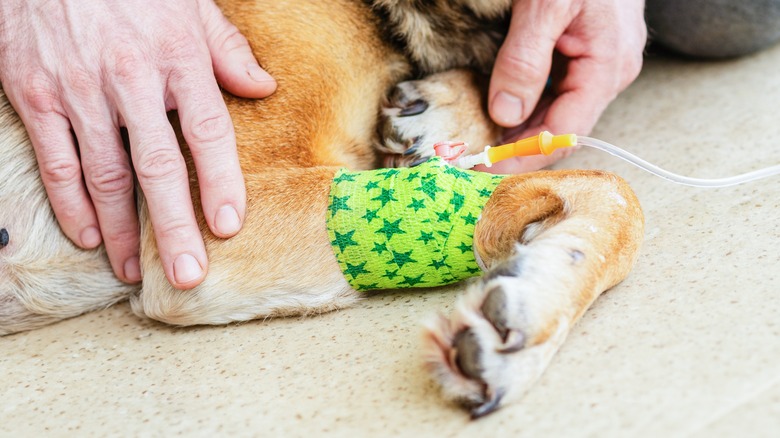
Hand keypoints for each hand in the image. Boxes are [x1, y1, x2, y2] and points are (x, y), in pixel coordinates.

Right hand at [0, 0, 275, 288]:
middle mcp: (131, 79)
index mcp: (178, 57)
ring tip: (137, 271)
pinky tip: (89, 237)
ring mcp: (80, 90)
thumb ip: (228, 50)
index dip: (220, 182)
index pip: (207, 131)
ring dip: (122, 230)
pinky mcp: (36, 95)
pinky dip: (71, 205)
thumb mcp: (190, 5)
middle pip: (157, 168)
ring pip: (106, 175)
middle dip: (173, 228)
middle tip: (187, 275)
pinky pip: (57, 161)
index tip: (228, 225)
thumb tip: (262, 89)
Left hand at [482, 0, 645, 172]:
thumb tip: (505, 113)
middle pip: (559, 129)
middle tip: (471, 160)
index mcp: (607, 68)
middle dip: (516, 148)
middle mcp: (608, 74)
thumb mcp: (546, 4)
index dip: (522, 156)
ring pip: (555, 113)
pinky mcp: (585, 56)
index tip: (483, 169)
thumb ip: (526, 57)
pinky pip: (555, 92)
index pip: (564, 133)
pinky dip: (526, 106)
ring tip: (479, 140)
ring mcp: (598, 66)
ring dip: (518, 130)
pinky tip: (499, 111)